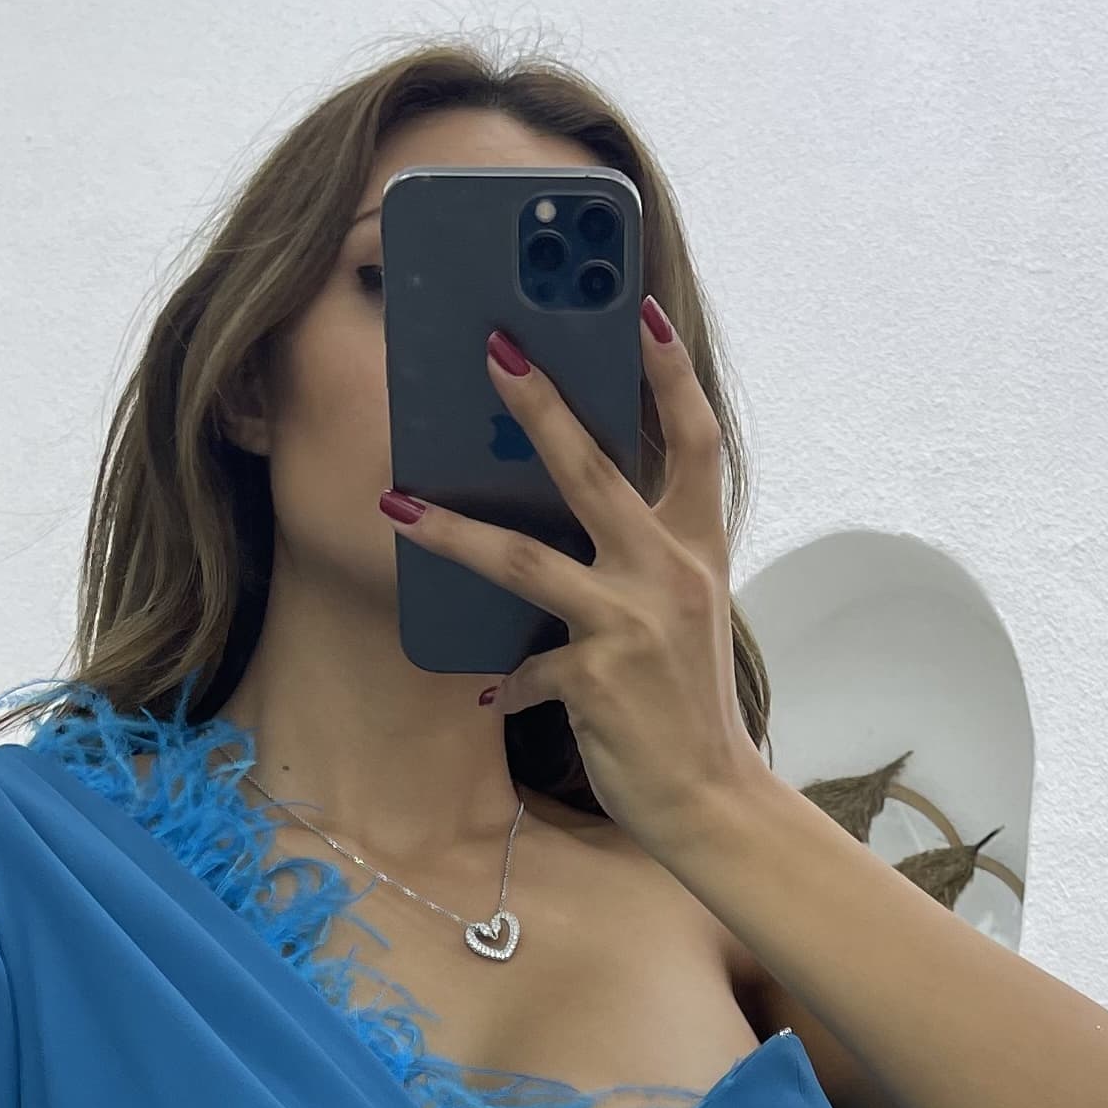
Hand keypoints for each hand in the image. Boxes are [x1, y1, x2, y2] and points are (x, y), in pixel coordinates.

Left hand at [377, 299, 759, 847]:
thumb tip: (578, 514)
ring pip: (526, 559)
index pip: (697, 437)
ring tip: (396, 506)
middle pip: (594, 467)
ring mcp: (632, 622)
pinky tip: (495, 695)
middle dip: (539, 402)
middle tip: (493, 345)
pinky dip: (511, 682)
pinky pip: (526, 667)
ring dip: (453, 531)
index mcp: (698, 548)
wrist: (711, 798)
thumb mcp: (683, 614)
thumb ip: (642, 557)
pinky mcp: (595, 676)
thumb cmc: (688, 704)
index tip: (641, 309)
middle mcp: (669, 572)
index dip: (671, 372)